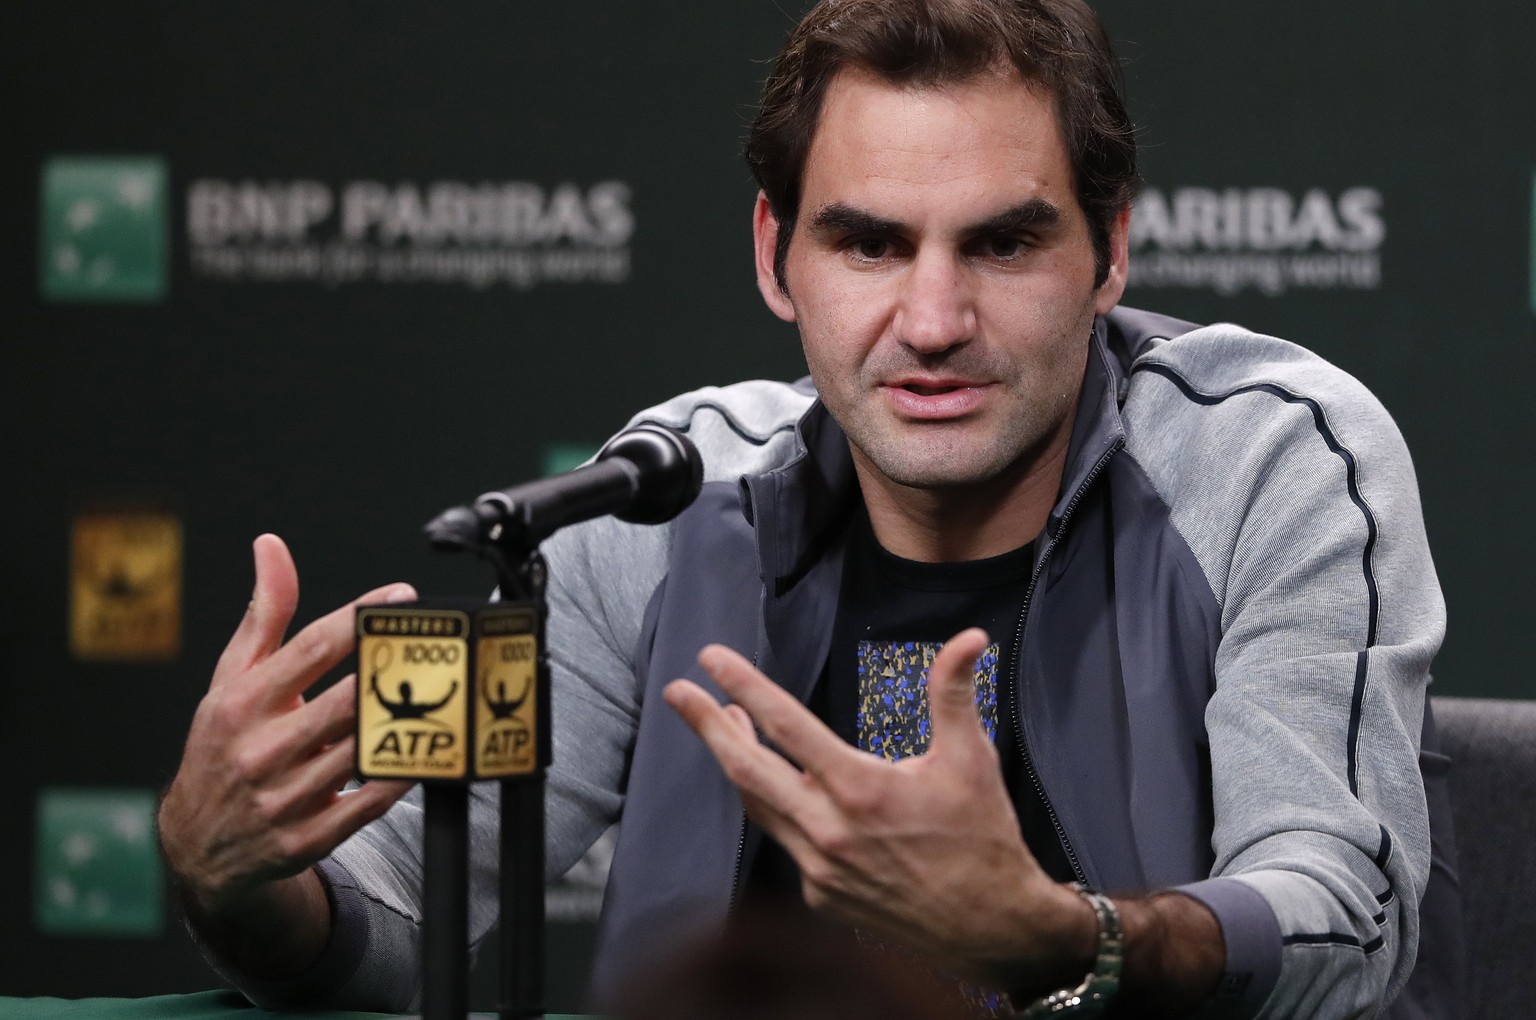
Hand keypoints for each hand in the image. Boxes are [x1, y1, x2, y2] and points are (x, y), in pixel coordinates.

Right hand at [159, 535, 415, 918]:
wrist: (198, 844)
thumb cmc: (223, 745)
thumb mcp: (231, 678)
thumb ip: (264, 613)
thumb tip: (271, 546)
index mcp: (241, 704)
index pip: (311, 649)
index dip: (362, 618)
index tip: (403, 595)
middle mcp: (261, 751)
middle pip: (348, 700)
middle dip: (398, 670)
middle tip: (442, 645)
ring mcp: (285, 799)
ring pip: (366, 750)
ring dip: (410, 722)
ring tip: (449, 691)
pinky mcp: (309, 838)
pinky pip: (373, 801)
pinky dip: (404, 773)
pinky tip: (430, 748)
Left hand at [664, 628, 1094, 989]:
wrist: (991, 926)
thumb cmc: (982, 839)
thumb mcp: (972, 759)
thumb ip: (954, 693)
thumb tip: (969, 638)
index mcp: (861, 788)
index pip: (787, 726)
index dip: (745, 687)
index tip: (712, 660)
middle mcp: (829, 830)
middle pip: (746, 768)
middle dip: (706, 725)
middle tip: (677, 691)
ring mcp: (819, 868)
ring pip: (758, 805)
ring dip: (736, 762)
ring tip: (724, 726)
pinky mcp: (820, 895)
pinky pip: (783, 841)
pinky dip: (773, 806)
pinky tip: (777, 785)